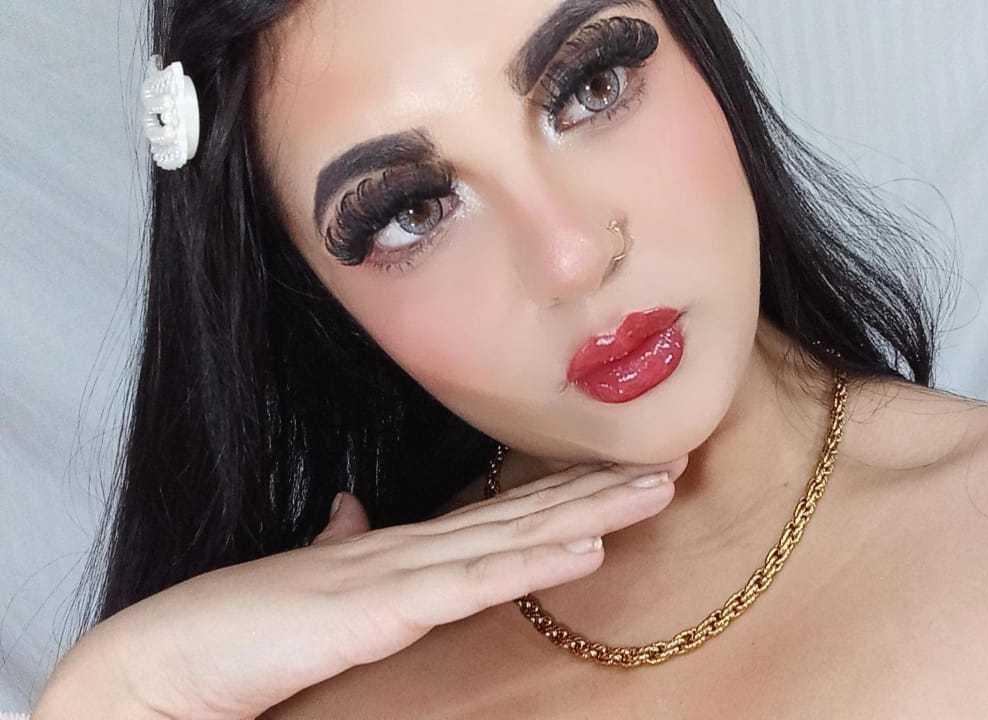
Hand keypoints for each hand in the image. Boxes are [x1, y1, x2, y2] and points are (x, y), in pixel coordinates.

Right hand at [36, 456, 687, 719]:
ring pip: (516, 535)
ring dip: (594, 510)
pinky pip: (475, 585)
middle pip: (524, 512)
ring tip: (661, 485)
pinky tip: (592, 548)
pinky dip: (537, 564)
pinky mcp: (381, 608)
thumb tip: (351, 512)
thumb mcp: (307, 582)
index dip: (563, 491)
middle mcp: (409, 548)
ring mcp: (398, 573)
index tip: (622, 473)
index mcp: (396, 550)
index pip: (498, 515)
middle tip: (675, 457)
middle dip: (602, 488)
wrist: (166, 659)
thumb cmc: (234, 629)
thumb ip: (337, 544)